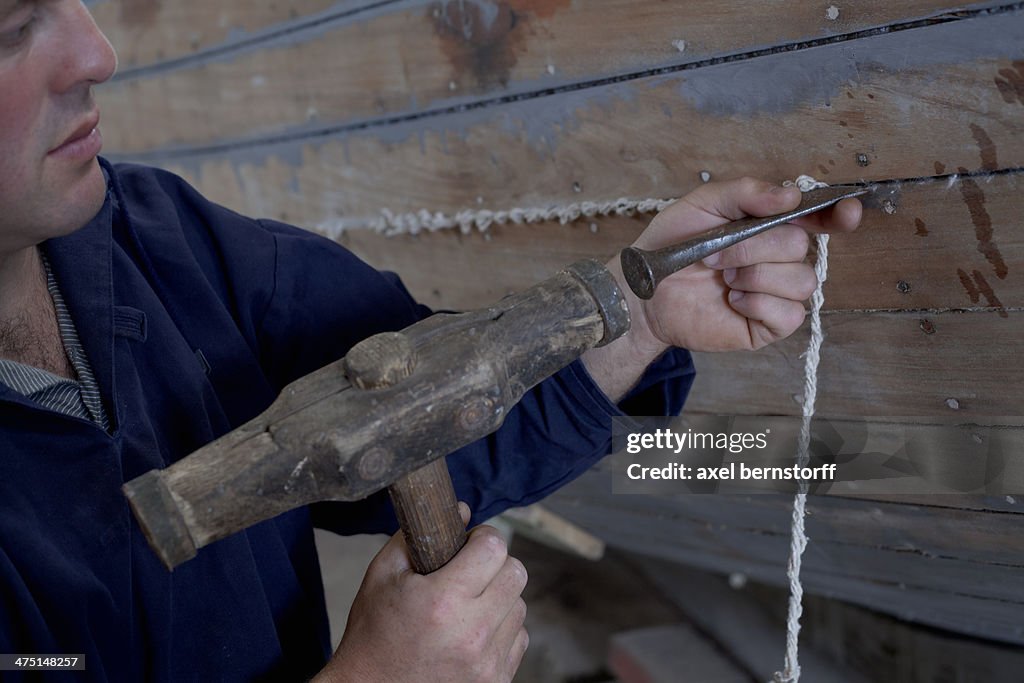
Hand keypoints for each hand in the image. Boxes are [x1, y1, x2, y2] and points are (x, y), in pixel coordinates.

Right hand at [314, 504, 528, 682]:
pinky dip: (501, 629)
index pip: (494, 548)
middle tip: (470, 571)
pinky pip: (518, 638)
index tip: (469, 543)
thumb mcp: (382, 575)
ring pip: (519, 606)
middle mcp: (472, 632)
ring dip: (499, 598)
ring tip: (467, 605)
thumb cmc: (372, 633)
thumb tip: (463, 510)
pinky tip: (471, 631)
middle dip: (494, 564)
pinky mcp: (496, 680)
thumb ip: (418, 536)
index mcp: (443, 601)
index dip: (482, 537)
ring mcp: (487, 661)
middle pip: (515, 573)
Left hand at [629, 177, 861, 353]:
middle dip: (754, 248)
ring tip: (723, 279)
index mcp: (770, 226)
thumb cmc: (671, 246)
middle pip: (800, 247)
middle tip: (715, 254)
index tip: (846, 213)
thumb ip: (745, 192)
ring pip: (801, 281)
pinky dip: (758, 304)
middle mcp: (780, 259)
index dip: (838, 215)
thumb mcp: (703, 205)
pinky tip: (732, 301)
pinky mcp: (768, 325)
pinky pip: (790, 315)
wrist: (645, 292)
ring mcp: (777, 293)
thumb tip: (790, 195)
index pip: (820, 218)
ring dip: (754, 276)